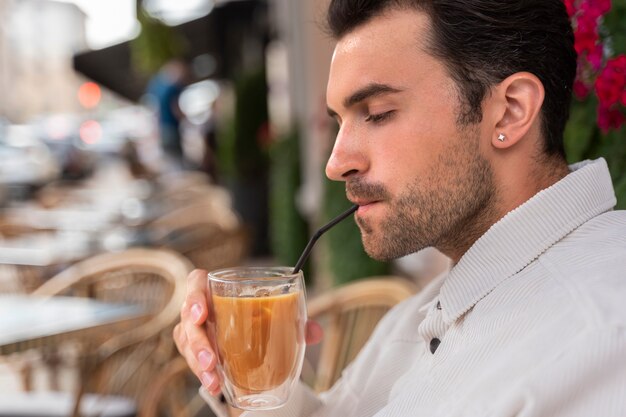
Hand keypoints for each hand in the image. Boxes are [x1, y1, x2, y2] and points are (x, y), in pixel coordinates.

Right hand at [173, 269, 322, 394]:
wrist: (254, 335)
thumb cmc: (261, 316)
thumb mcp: (280, 315)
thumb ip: (296, 319)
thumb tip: (314, 332)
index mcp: (218, 290)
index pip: (196, 282)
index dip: (194, 295)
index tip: (202, 313)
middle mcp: (203, 309)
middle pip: (187, 318)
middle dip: (197, 341)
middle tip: (211, 359)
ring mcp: (197, 331)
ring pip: (187, 343)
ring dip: (198, 363)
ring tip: (214, 378)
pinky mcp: (198, 351)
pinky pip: (193, 361)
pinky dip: (204, 375)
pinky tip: (215, 385)